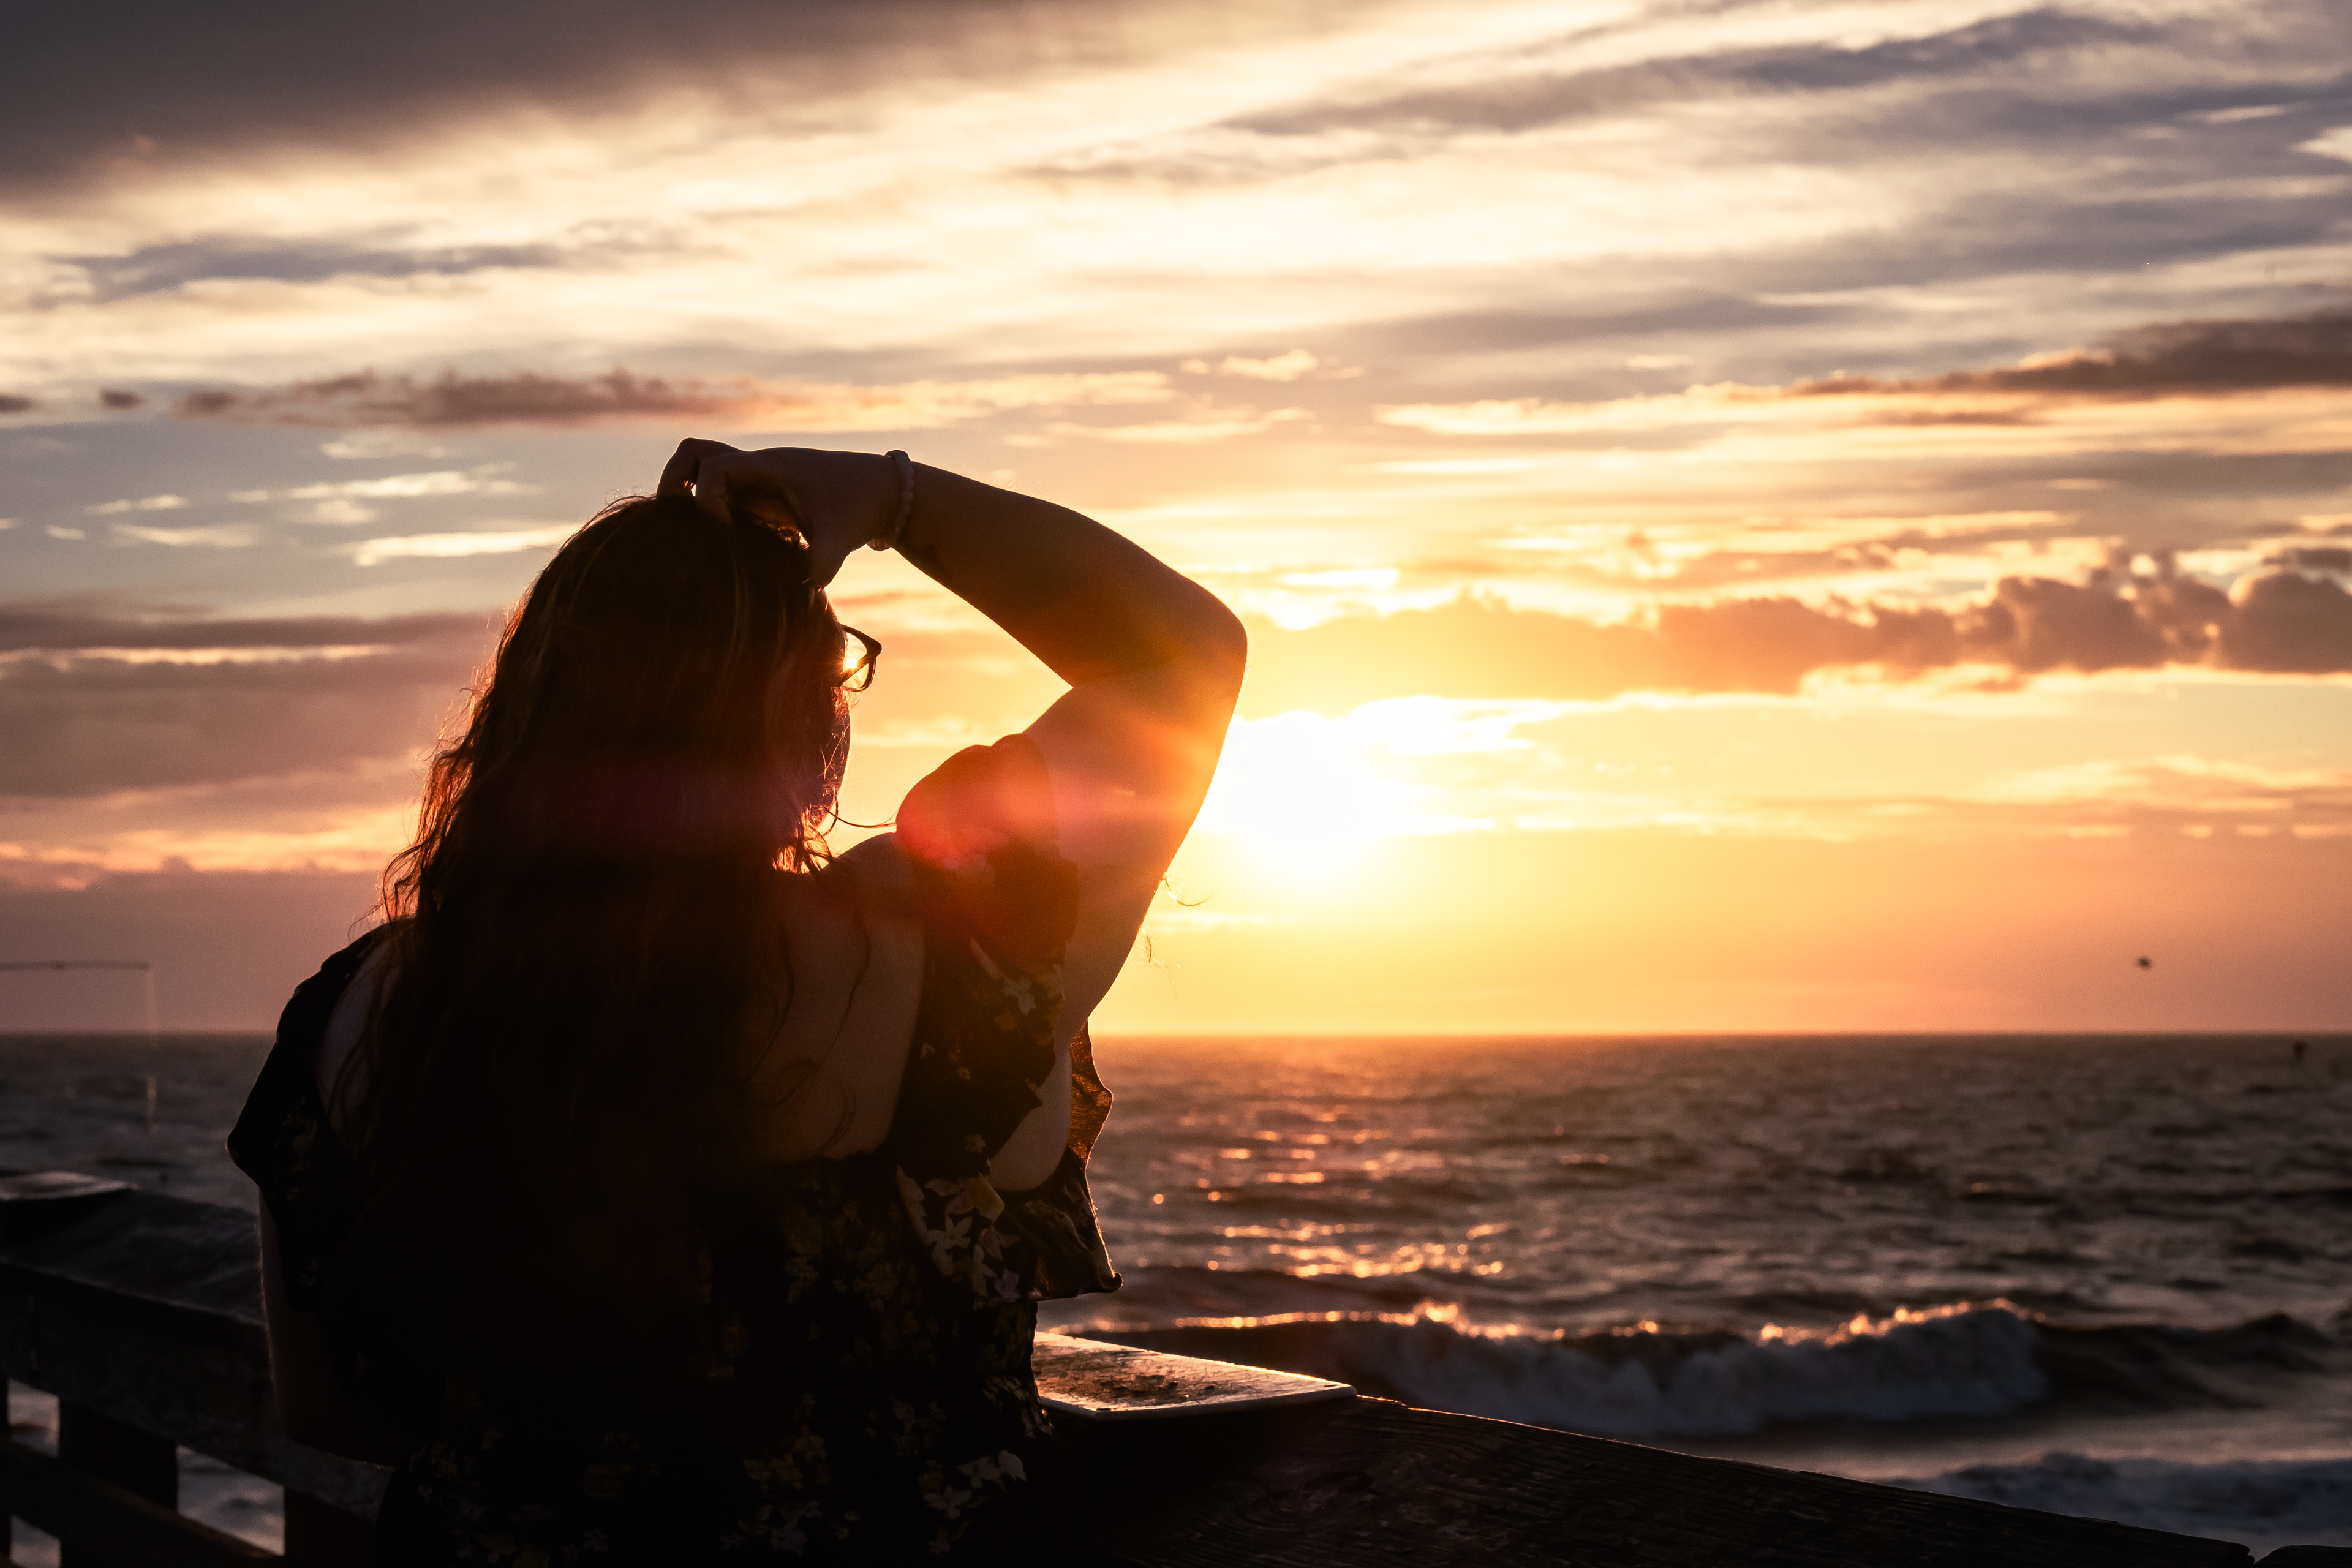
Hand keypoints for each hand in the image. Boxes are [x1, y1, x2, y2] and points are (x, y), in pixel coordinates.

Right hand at [655, 440, 895, 586]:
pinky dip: (707, 507)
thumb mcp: (844, 537)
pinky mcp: (759, 495)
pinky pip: (718, 490)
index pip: (716, 467)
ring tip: (691, 530)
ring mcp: (756, 479)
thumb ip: (824, 560)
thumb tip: (809, 585)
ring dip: (687, 491)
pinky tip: (718, 543)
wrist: (881, 492)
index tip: (725, 532)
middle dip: (676, 482)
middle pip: (694, 452)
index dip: (707, 498)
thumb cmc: (861, 507)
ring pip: (701, 465)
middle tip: (681, 521)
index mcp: (771, 467)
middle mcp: (757, 467)